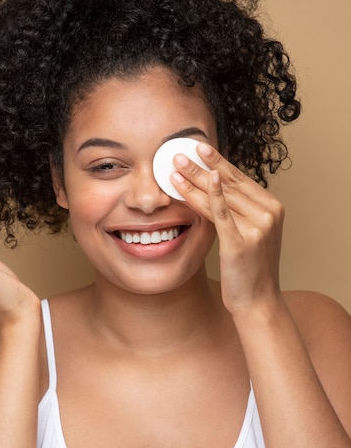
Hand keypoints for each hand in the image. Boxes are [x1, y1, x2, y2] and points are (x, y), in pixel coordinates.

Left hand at [170, 143, 284, 315]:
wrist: (257, 301)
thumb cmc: (248, 268)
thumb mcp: (247, 233)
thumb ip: (236, 210)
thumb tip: (210, 185)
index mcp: (272, 207)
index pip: (239, 178)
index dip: (217, 161)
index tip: (198, 147)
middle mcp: (269, 213)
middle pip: (228, 183)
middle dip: (203, 164)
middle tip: (181, 149)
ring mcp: (258, 226)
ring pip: (221, 196)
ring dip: (196, 178)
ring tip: (176, 165)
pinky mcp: (242, 241)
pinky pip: (221, 213)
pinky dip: (209, 195)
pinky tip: (198, 182)